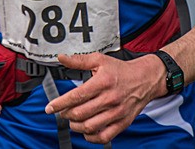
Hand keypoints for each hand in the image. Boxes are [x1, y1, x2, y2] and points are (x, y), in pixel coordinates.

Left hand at [44, 53, 164, 143]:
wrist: (145, 79)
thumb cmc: (121, 70)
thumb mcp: (100, 60)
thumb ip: (79, 60)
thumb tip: (61, 58)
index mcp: (102, 82)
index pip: (76, 96)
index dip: (60, 103)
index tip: (50, 108)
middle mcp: (110, 99)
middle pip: (80, 113)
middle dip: (66, 114)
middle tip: (62, 111)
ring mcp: (116, 113)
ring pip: (89, 127)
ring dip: (76, 126)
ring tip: (72, 120)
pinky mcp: (122, 123)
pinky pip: (103, 137)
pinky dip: (91, 137)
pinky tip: (86, 130)